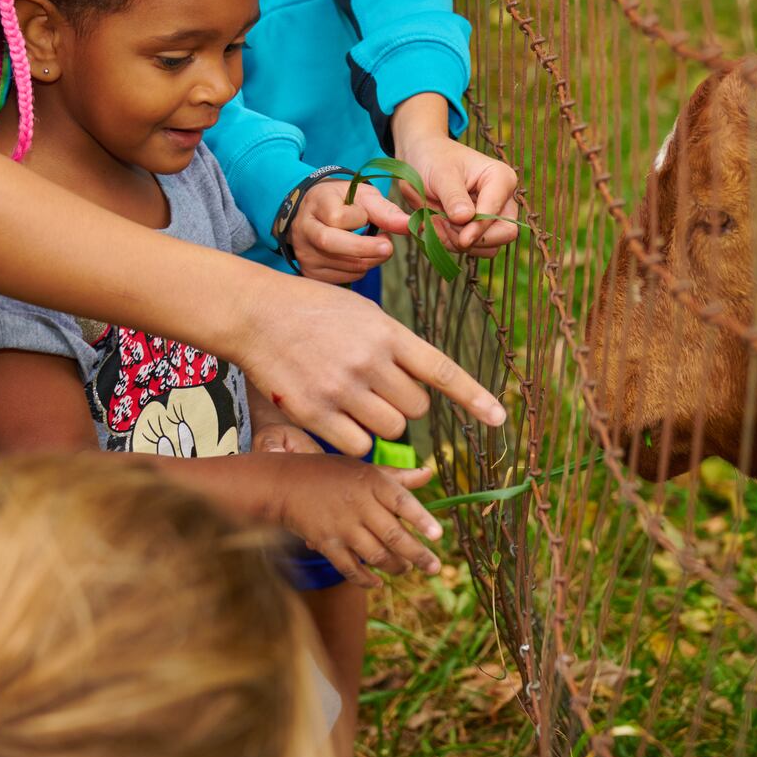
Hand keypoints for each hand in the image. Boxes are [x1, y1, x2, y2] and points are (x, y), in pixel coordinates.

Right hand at [233, 266, 506, 455]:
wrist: (256, 313)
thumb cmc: (314, 311)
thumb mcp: (364, 314)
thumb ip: (395, 346)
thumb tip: (423, 386)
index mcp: (388, 332)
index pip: (441, 370)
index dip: (474, 397)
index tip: (499, 418)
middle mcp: (370, 361)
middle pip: (417, 409)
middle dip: (404, 404)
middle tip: (377, 386)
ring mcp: (342, 388)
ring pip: (391, 431)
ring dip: (380, 423)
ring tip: (354, 398)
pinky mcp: (315, 412)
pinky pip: (358, 445)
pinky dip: (354, 439)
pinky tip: (336, 416)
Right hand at [272, 455, 443, 587]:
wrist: (285, 484)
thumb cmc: (331, 473)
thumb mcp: (365, 468)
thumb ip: (398, 476)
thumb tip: (429, 474)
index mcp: (372, 483)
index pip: (402, 502)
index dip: (422, 519)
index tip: (438, 535)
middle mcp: (359, 505)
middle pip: (394, 535)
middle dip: (418, 554)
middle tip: (435, 568)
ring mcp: (342, 526)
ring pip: (375, 554)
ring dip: (395, 566)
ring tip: (407, 569)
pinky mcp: (326, 543)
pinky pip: (350, 567)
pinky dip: (365, 579)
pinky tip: (377, 582)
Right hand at [288, 179, 410, 284]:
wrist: (318, 214)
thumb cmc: (344, 202)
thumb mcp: (364, 197)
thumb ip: (385, 210)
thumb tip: (409, 225)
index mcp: (316, 203)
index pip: (338, 217)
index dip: (360, 219)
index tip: (369, 218)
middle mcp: (304, 229)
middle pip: (331, 243)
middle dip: (366, 248)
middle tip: (388, 247)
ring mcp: (305, 253)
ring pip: (342, 264)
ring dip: (369, 259)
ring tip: (377, 246)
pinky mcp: (311, 272)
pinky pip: (343, 277)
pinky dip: (359, 269)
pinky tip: (360, 256)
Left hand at [393, 93, 519, 254]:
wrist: (422, 158)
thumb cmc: (433, 159)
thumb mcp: (441, 174)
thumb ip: (454, 197)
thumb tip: (466, 219)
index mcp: (501, 179)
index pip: (501, 216)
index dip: (480, 229)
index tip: (461, 239)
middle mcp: (502, 200)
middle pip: (502, 236)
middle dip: (470, 237)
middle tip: (439, 224)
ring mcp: (492, 217)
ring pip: (486, 247)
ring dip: (456, 241)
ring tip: (433, 220)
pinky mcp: (478, 228)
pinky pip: (471, 248)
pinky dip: (450, 242)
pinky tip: (435, 224)